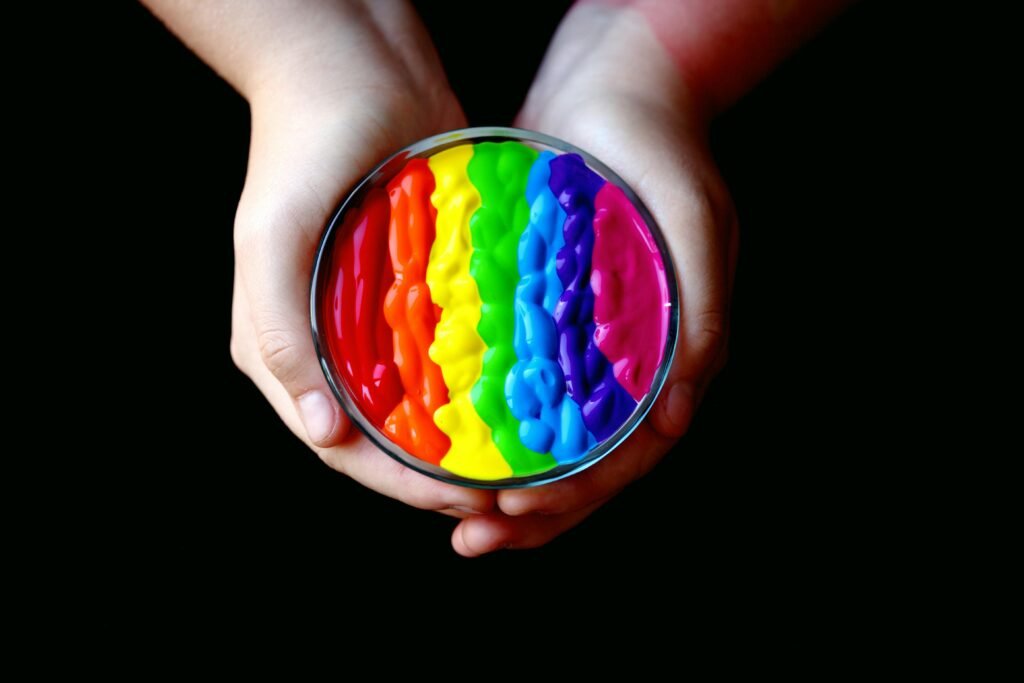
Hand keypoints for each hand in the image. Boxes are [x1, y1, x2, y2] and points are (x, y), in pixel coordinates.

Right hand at [229, 2, 494, 514]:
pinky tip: (526, 400)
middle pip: (386, 438)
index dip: (398, 484)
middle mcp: (328, 348)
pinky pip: (451, 355)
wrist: (356, 71)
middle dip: (441, 475)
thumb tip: (322, 432)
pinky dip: (481, 385)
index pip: (340, 446)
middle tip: (507, 493)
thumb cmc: (302, 149)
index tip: (462, 500)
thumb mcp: (271, 238)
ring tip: (522, 461)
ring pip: (423, 406)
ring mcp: (376, 323)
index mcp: (281, 350)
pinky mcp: (420, 294)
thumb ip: (278, 334)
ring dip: (467, 441)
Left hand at [451, 3, 737, 554]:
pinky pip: (521, 393)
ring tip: (456, 517)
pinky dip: (491, 430)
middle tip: (473, 535)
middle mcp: (631, 368)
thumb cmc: (664, 153)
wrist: (615, 91)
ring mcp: (588, 349)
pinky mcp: (547, 325)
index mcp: (677, 359)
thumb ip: (701, 318)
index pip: (630, 455)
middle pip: (585, 464)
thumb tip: (677, 418)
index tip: (518, 514)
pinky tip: (450, 447)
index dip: (577, 495)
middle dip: (532, 511)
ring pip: (550, 441)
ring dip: (507, 485)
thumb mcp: (697, 226)